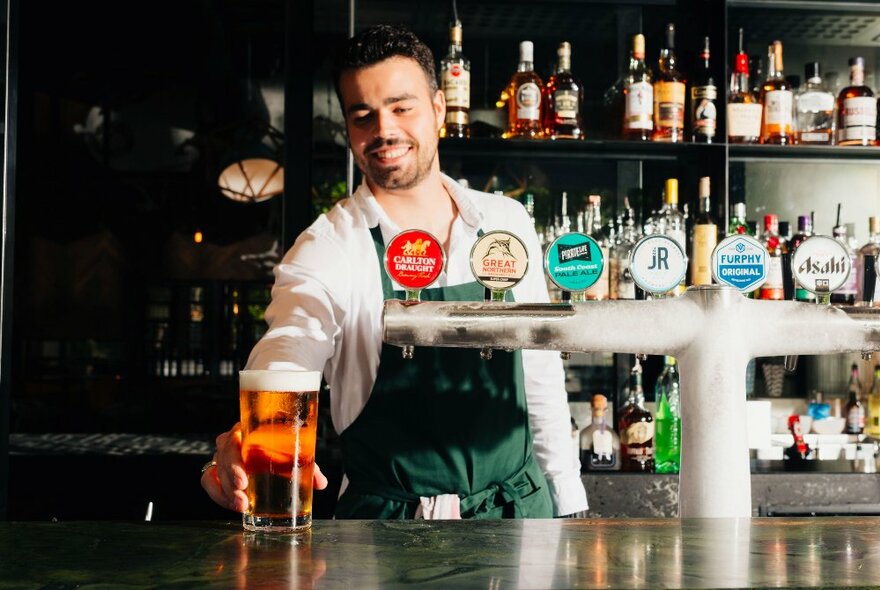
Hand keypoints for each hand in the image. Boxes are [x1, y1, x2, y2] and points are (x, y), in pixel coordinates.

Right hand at [201, 423, 329, 512]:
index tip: (244, 480)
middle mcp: (233, 440)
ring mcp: (223, 455)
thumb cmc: (283, 447)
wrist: (275, 446)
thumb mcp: (295, 454)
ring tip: (241, 505)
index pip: (233, 438)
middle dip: (230, 480)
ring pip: (213, 471)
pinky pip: (208, 480)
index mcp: (249, 428)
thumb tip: (321, 483)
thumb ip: (309, 467)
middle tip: (242, 496)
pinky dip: (218, 494)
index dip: (235, 460)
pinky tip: (232, 504)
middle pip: (222, 457)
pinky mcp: (218, 469)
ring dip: (225, 491)